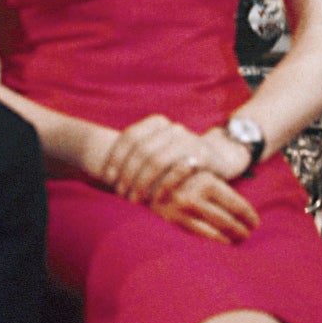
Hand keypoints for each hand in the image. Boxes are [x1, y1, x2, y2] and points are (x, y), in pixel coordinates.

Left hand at [98, 114, 238, 202]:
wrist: (220, 158)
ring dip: (143, 183)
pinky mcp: (204, 155)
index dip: (115, 158)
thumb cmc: (178, 161)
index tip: (107, 178)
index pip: (129, 137)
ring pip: (157, 160)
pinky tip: (157, 199)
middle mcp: (173, 128)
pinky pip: (179, 170)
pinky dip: (164, 186)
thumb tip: (102, 175)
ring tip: (136, 199)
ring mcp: (190, 139)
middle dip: (127, 174)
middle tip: (121, 194)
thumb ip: (135, 158)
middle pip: (141, 150)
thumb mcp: (155, 153)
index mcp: (157, 123)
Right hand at [149, 166, 259, 243]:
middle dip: (241, 230)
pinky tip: (218, 238)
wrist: (147, 168)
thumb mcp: (204, 170)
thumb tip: (245, 212)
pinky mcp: (170, 219)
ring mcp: (181, 210)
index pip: (237, 206)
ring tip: (236, 239)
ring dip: (228, 237)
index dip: (249, 217)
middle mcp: (193, 197)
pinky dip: (210, 237)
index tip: (255, 223)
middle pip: (227, 221)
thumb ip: (221, 187)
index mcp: (207, 183)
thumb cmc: (185, 168)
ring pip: (213, 232)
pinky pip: (196, 233)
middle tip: (248, 233)